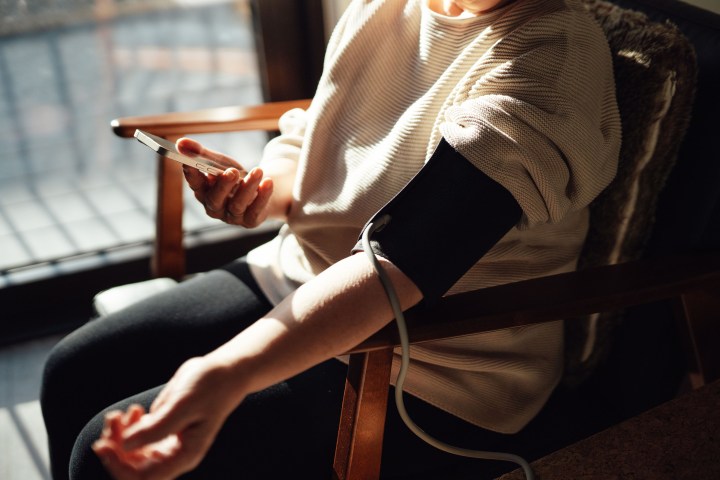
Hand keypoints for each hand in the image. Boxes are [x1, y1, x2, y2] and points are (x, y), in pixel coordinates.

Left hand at [93, 357, 243, 479]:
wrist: (225, 371)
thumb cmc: (211, 386)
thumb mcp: (184, 404)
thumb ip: (156, 428)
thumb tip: (125, 445)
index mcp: (184, 455)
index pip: (144, 478)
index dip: (119, 466)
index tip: (104, 445)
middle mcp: (175, 454)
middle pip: (134, 468)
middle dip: (116, 448)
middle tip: (111, 422)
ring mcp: (168, 442)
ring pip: (133, 453)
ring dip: (119, 436)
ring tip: (119, 414)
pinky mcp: (164, 428)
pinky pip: (139, 437)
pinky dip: (129, 427)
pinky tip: (134, 410)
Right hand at [178, 138, 273, 227]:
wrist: (261, 191)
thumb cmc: (235, 177)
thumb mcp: (220, 163)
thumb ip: (202, 154)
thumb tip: (180, 142)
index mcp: (204, 192)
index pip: (195, 184)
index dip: (192, 175)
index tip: (188, 162)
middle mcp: (215, 207)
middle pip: (215, 199)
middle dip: (223, 185)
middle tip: (232, 171)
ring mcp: (232, 216)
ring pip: (238, 204)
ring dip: (248, 186)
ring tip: (258, 170)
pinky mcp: (250, 220)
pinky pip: (255, 210)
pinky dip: (263, 196)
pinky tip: (268, 182)